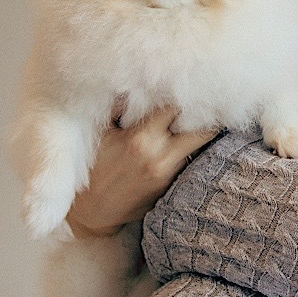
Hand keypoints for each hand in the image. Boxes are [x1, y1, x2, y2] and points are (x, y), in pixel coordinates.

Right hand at [66, 100, 220, 238]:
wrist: (92, 212)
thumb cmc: (93, 167)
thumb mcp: (101, 133)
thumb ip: (121, 107)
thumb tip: (139, 84)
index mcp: (141, 139)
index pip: (176, 108)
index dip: (183, 95)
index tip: (185, 87)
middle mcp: (161, 157)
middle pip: (204, 130)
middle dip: (205, 116)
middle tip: (203, 104)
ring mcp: (170, 175)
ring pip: (201, 146)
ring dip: (199, 132)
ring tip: (196, 119)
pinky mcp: (172, 186)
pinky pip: (189, 161)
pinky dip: (189, 149)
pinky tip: (183, 141)